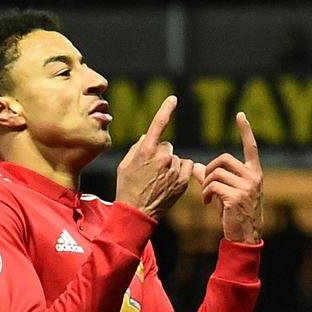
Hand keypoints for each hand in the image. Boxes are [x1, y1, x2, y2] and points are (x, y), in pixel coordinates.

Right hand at [115, 95, 195, 220]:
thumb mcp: (125, 164)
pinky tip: (169, 182)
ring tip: (158, 180)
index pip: (158, 124)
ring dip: (169, 164)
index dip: (166, 109)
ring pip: (175, 157)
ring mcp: (173, 169)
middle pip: (166, 146)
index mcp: (145, 150)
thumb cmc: (127, 187)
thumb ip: (138, 147)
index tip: (173, 99)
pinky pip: (186, 166)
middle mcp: (162, 157)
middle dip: (160, 154)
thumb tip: (147, 137)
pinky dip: (180, 171)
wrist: (137, 212)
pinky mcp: (182, 180)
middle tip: (150, 171)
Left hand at [199, 112, 262, 244]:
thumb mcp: (227, 193)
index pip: (251, 147)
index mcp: (255, 173)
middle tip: (206, 184)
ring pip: (215, 174)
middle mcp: (253, 177)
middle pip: (223, 159)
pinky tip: (208, 203)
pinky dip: (206, 193)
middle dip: (209, 170)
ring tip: (207, 198)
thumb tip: (197, 166)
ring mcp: (246, 187)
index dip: (246, 131)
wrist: (245, 237)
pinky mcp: (236, 197)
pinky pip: (213, 186)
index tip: (240, 115)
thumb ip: (214, 178)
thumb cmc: (236, 215)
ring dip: (206, 185)